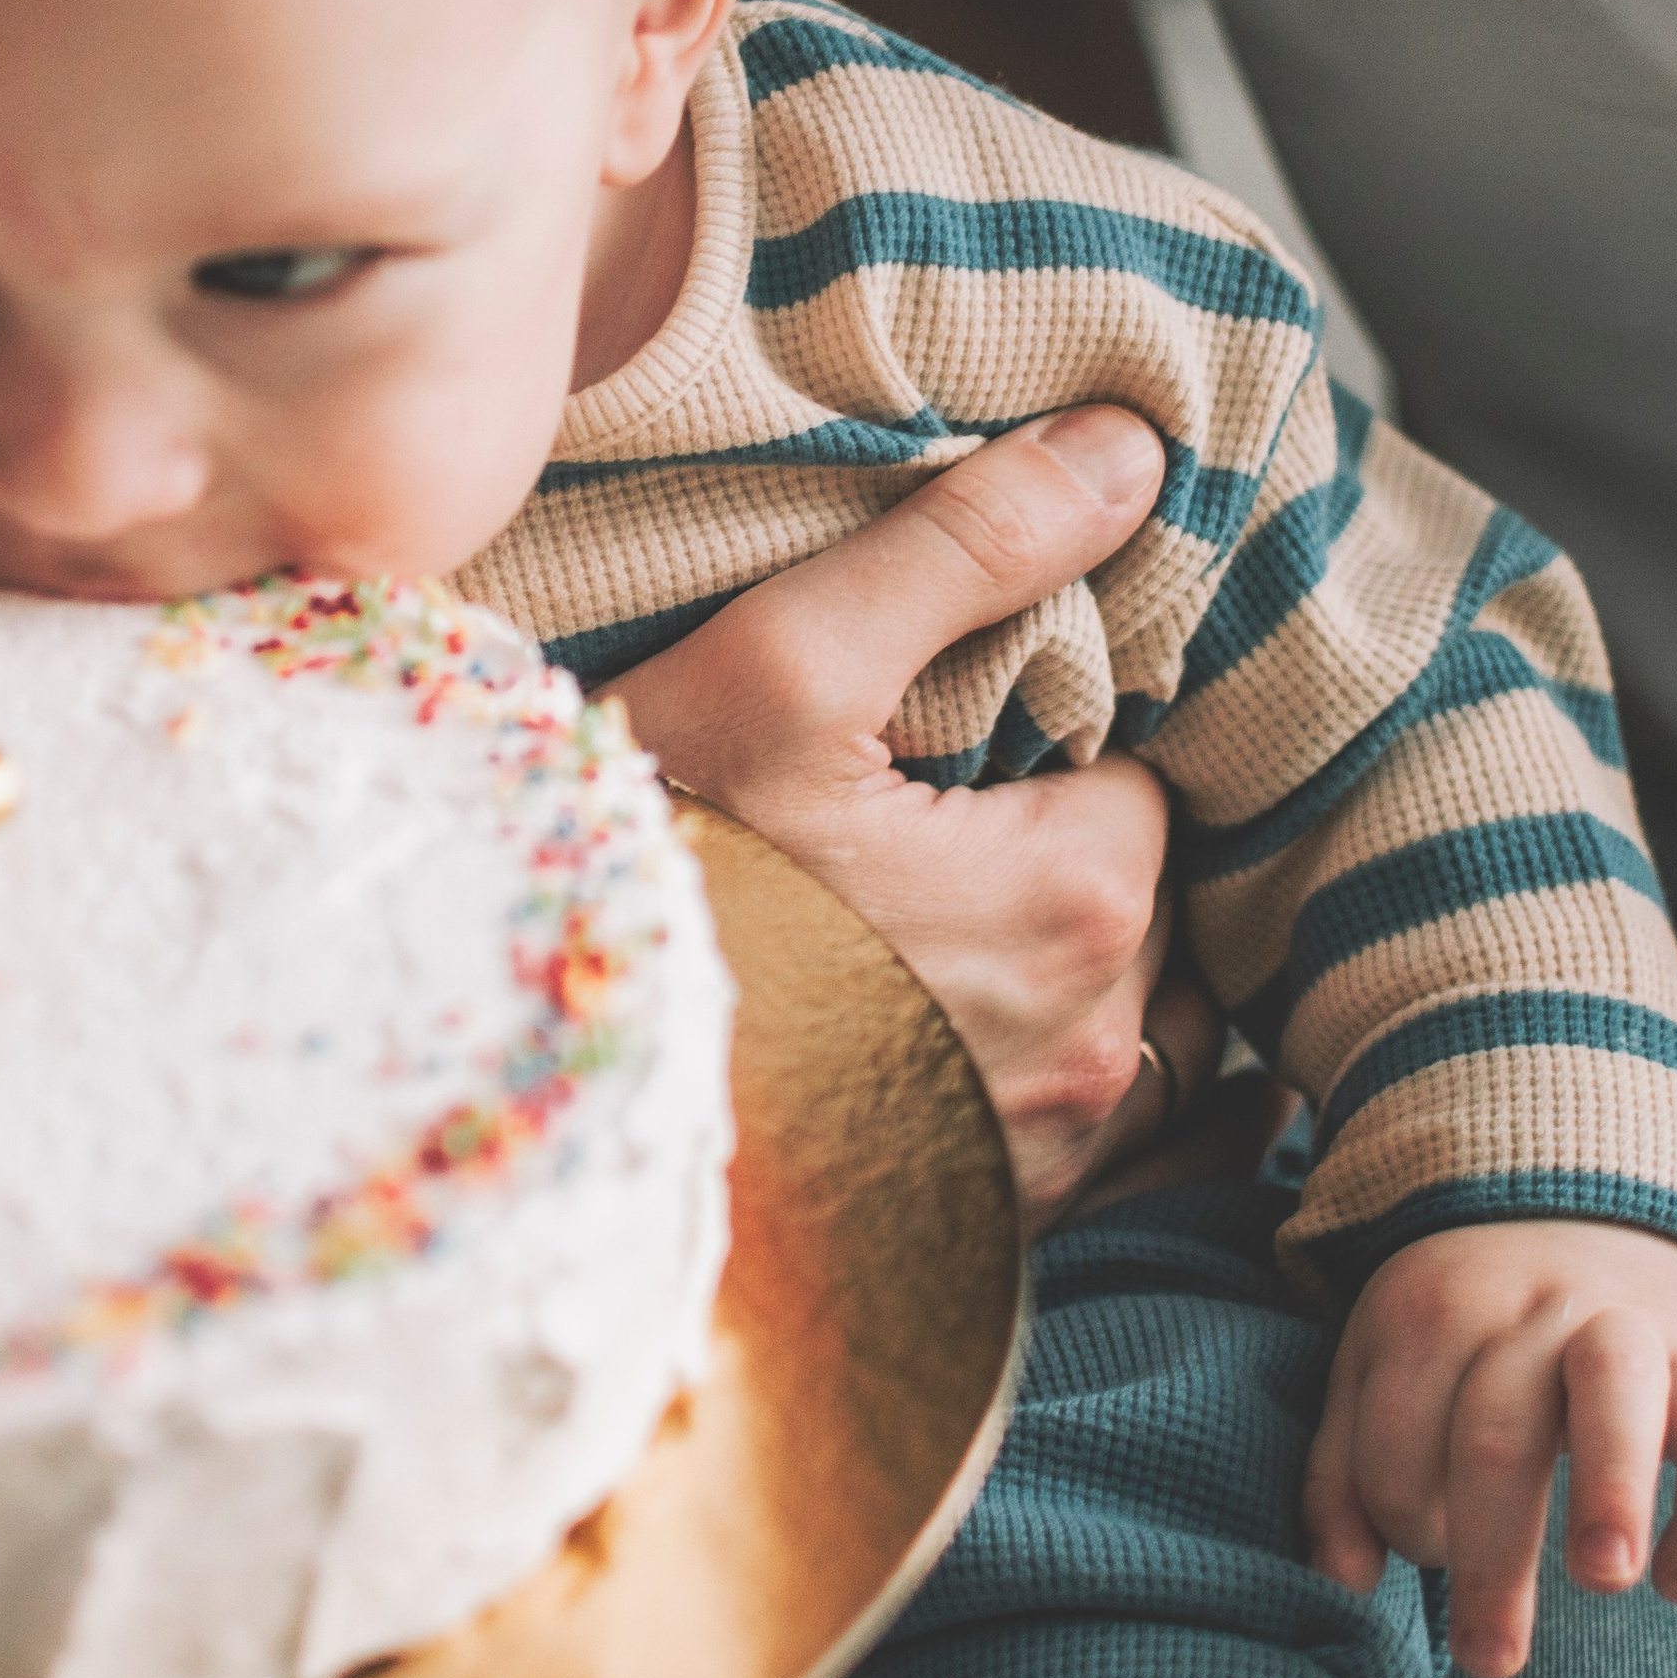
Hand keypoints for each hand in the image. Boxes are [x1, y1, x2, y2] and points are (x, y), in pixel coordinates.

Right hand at [609, 407, 1222, 1229]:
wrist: (533, 1092)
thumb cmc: (650, 875)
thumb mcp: (781, 669)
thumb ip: (964, 547)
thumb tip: (1128, 453)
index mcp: (1082, 897)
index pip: (1142, 773)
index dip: (1055, 737)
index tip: (954, 730)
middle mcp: (1097, 1047)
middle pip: (1135, 897)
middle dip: (1055, 848)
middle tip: (916, 814)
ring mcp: (1046, 1154)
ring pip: (1115, 1014)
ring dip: (1050, 968)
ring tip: (914, 920)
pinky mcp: (989, 1224)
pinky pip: (1076, 1131)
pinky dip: (1022, 1074)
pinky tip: (917, 1030)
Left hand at [1306, 1221, 1676, 1677]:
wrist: (1568, 1211)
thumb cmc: (1461, 1331)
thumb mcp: (1380, 1370)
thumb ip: (1345, 1473)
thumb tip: (1344, 1583)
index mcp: (1427, 1316)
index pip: (1396, 1438)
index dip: (1401, 1516)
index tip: (1424, 1557)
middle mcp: (1526, 1310)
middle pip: (1496, 1433)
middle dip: (1492, 1555)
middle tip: (1491, 1661)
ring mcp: (1624, 1320)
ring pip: (1614, 1391)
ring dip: (1611, 1487)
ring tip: (1604, 1581)